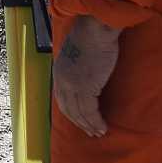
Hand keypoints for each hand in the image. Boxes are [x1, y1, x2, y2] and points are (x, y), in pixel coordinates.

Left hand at [53, 15, 121, 137]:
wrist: (95, 29)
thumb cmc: (91, 37)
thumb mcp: (77, 54)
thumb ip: (77, 65)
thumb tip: (85, 74)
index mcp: (59, 73)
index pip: (62, 99)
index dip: (71, 112)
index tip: (80, 121)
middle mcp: (62, 81)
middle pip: (68, 109)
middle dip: (79, 123)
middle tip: (90, 132)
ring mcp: (72, 85)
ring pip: (79, 113)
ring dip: (89, 125)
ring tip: (99, 132)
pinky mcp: (85, 87)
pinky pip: (90, 111)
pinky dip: (96, 121)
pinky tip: (102, 127)